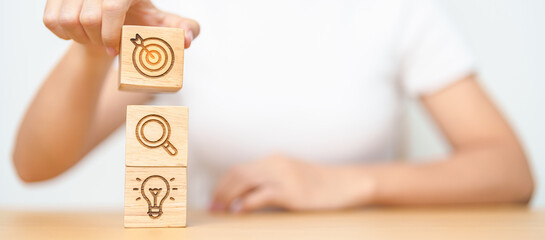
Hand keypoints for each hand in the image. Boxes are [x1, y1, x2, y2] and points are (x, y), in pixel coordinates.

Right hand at [43, 0, 199, 55]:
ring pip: (67, 20)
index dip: (112, 32)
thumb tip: (187, 40)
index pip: (112, 6)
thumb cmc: (141, 21)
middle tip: (108, 45)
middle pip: (89, 17)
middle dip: (99, 39)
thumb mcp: (164, 24)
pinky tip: (79, 34)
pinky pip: (51, 21)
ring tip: (95, 39)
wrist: (111, 20)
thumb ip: (184, 29)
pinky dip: (64, 35)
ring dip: (81, 38)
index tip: (115, 48)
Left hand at [210, 155, 376, 212]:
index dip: (222, 184)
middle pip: (238, 173)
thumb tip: (246, 198)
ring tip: (221, 210)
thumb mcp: (293, 177)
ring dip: (228, 196)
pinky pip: (263, 194)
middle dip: (221, 190)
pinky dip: (247, 202)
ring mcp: (285, 177)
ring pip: (245, 180)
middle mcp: (276, 164)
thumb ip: (271, 181)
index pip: (239, 168)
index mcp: (274, 160)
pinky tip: (239, 211)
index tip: (215, 199)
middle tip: (213, 207)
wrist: (347, 183)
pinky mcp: (293, 192)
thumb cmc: (320, 184)